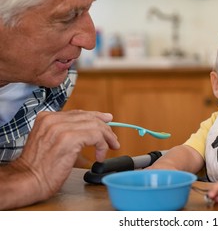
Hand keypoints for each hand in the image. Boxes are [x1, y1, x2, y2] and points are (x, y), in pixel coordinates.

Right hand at [4, 110, 119, 208]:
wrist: (28, 180)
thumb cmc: (40, 167)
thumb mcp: (52, 143)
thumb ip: (68, 133)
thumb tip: (93, 131)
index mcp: (47, 118)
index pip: (78, 113)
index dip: (96, 116)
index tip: (108, 120)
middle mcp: (53, 119)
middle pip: (88, 117)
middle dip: (105, 128)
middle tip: (113, 139)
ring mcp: (61, 128)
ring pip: (95, 125)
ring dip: (107, 137)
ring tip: (111, 147)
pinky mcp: (70, 138)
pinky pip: (96, 135)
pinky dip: (102, 145)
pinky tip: (100, 156)